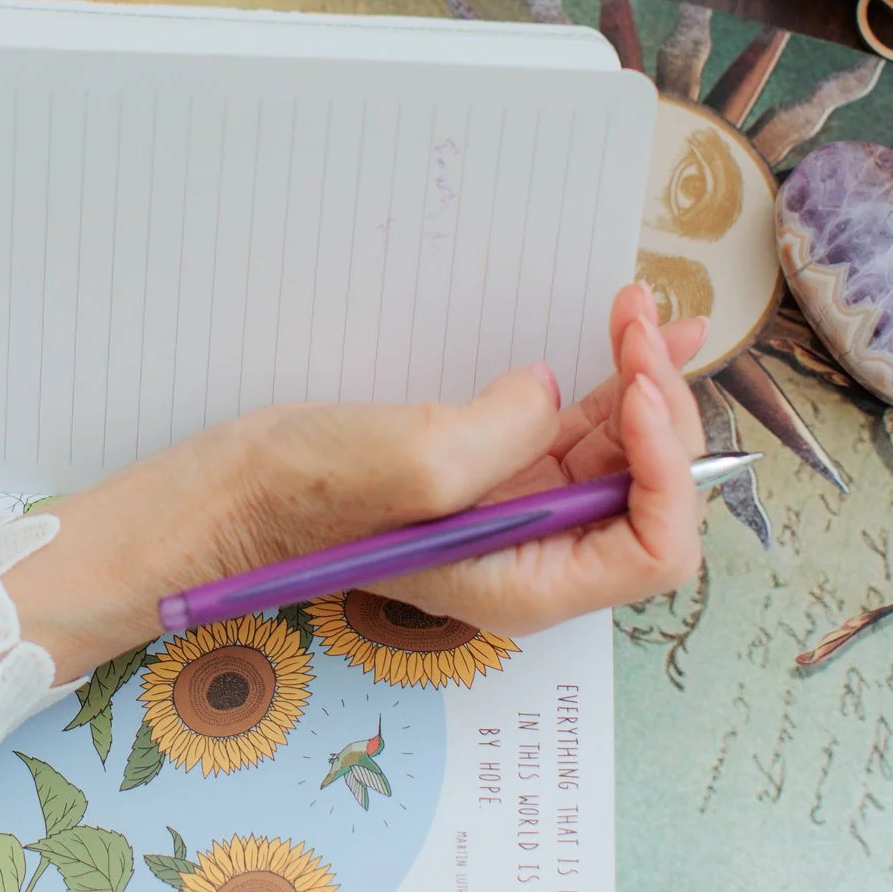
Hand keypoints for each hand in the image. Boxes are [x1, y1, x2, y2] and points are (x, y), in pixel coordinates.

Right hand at [6, 281, 711, 678]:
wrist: (224, 494)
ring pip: (619, 454)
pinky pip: (575, 433)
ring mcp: (515, 513)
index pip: (653, 550)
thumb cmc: (301, 498)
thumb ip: (508, 433)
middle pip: (650, 494)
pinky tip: (622, 329)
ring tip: (640, 307)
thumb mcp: (414, 463)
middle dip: (662, 408)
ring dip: (643, 381)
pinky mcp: (490, 472)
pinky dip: (606, 382)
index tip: (637, 387)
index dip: (669, 469)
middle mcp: (535, 557)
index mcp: (528, 584)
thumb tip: (552, 395)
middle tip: (643, 324)